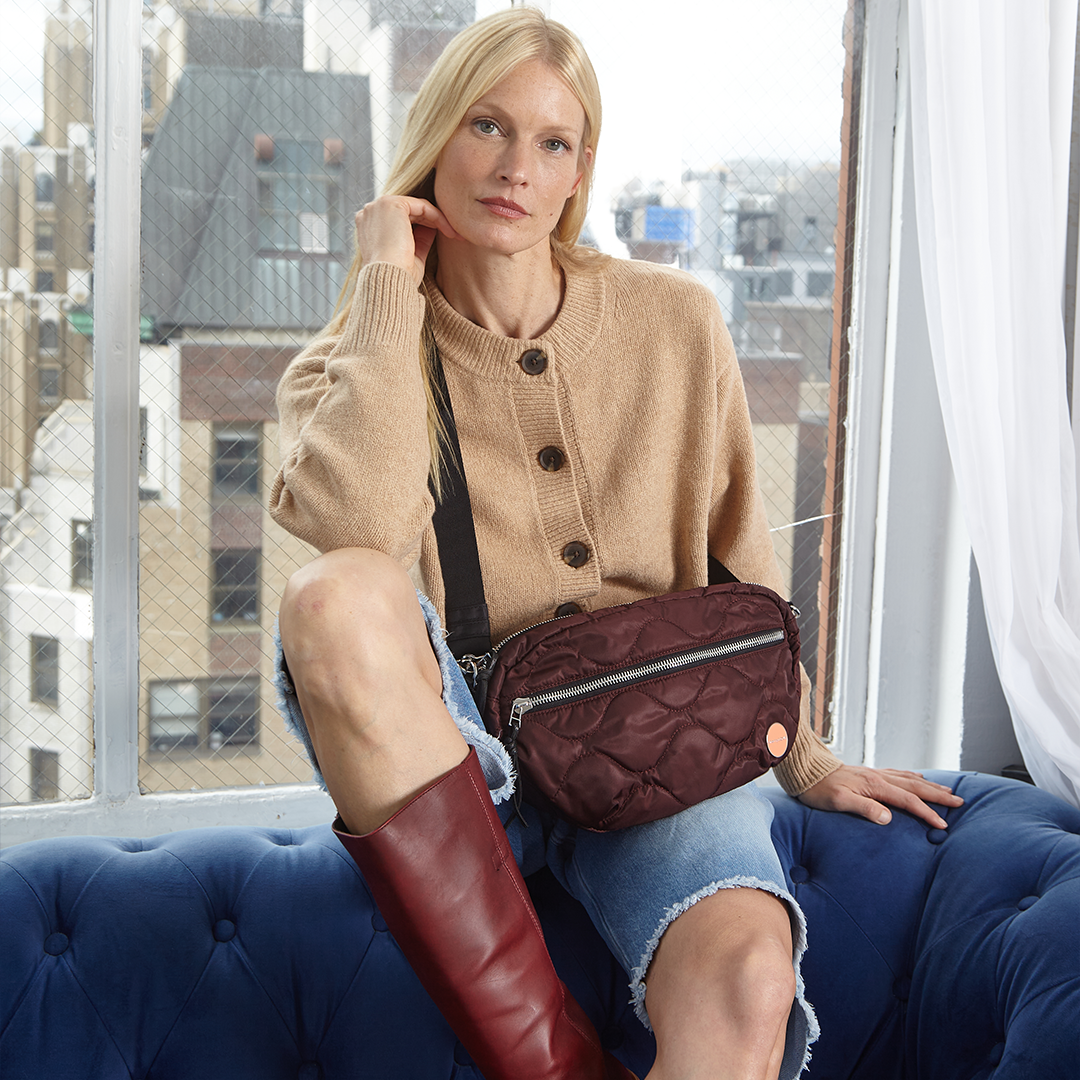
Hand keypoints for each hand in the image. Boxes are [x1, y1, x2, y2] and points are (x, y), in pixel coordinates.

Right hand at [354, 195, 460, 286]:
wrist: (388, 280)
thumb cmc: (399, 276)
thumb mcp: (411, 256)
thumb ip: (419, 239)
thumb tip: (433, 228)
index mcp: (369, 227)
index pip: (400, 220)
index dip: (424, 227)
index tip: (444, 238)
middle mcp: (370, 213)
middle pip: (409, 211)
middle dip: (433, 222)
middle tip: (454, 234)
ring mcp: (378, 206)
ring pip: (417, 207)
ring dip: (438, 219)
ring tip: (455, 234)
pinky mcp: (391, 204)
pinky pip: (421, 205)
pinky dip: (437, 216)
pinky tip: (449, 230)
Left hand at [797, 764, 963, 829]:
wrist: (806, 770)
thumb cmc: (819, 789)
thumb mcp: (839, 802)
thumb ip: (864, 808)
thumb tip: (888, 818)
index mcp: (875, 785)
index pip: (908, 801)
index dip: (927, 813)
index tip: (943, 824)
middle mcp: (878, 777)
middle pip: (915, 786)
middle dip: (938, 795)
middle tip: (959, 801)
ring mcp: (875, 774)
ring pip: (909, 779)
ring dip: (929, 785)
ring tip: (947, 790)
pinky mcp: (869, 773)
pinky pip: (898, 774)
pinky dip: (912, 777)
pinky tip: (917, 778)